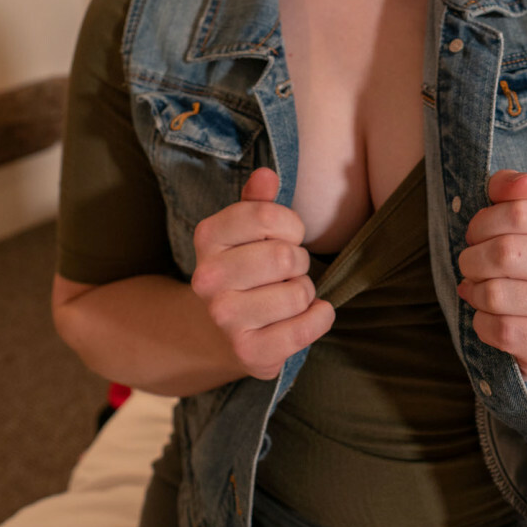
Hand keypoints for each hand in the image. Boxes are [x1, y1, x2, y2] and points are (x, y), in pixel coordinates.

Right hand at [189, 167, 334, 380]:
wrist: (225, 330)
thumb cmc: (247, 267)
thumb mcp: (247, 229)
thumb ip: (258, 201)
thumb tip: (266, 174)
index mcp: (208, 237)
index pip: (267, 216)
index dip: (291, 225)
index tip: (286, 236)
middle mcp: (207, 279)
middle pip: (285, 257)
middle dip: (299, 262)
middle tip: (287, 271)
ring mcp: (224, 318)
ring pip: (298, 294)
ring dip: (305, 292)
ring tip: (288, 295)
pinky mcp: (248, 352)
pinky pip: (304, 330)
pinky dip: (319, 319)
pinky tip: (309, 315)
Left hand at [457, 169, 526, 378]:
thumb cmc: (518, 256)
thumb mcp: (509, 215)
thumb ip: (507, 187)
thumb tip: (525, 182)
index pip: (517, 211)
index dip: (483, 223)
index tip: (476, 234)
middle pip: (506, 253)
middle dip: (472, 260)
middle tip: (471, 265)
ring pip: (500, 295)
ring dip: (476, 293)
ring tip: (478, 291)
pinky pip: (504, 331)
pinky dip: (482, 324)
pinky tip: (487, 318)